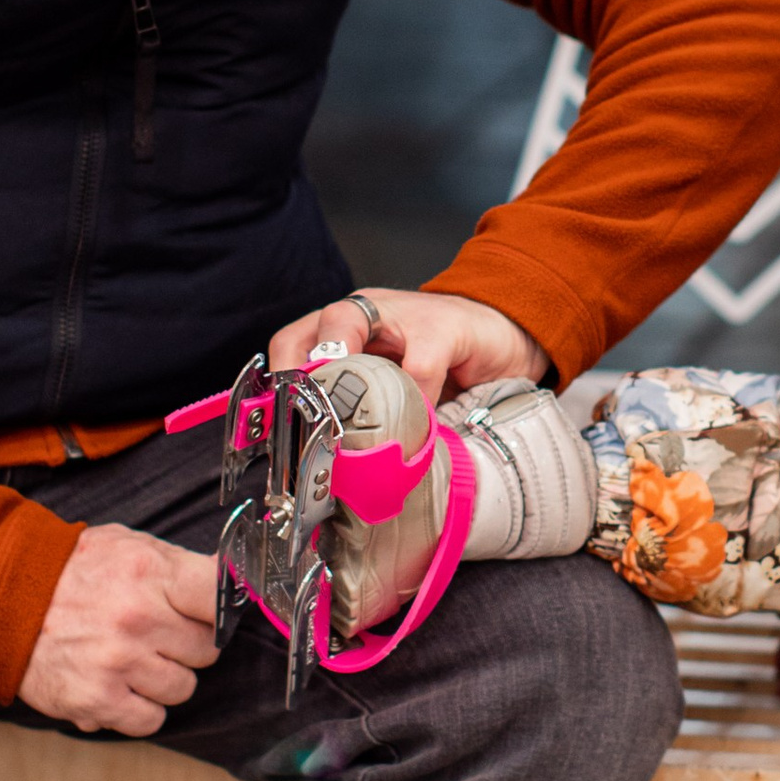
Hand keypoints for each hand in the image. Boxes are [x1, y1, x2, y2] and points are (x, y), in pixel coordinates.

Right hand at [20, 525, 220, 736]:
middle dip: (186, 644)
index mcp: (148, 572)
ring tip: (133, 658)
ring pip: (183, 687)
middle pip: (207, 649)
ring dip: (163, 678)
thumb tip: (232, 580)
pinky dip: (140, 709)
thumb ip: (180, 564)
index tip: (208, 612)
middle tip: (157, 633)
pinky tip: (121, 685)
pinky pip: (151, 719)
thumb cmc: (72, 573)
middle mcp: (137, 618)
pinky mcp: (98, 700)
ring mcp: (118, 662)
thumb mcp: (128, 546)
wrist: (4, 601)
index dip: (219, 608)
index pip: (218, 597)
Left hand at [269, 285, 549, 406]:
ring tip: (350, 423)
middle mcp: (363, 314)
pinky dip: (413, 399)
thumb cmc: (443, 361)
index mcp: (343, 330)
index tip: (276, 425)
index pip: (291, 345)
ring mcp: (400, 314)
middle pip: (310, 331)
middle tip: (308, 421)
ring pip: (347, 326)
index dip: (279, 382)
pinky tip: (420, 424)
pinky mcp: (442, 327)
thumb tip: (328, 466)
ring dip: (343, 376)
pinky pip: (416, 364)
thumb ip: (365, 408)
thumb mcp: (394, 385)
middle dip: (301, 375)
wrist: (503, 336)